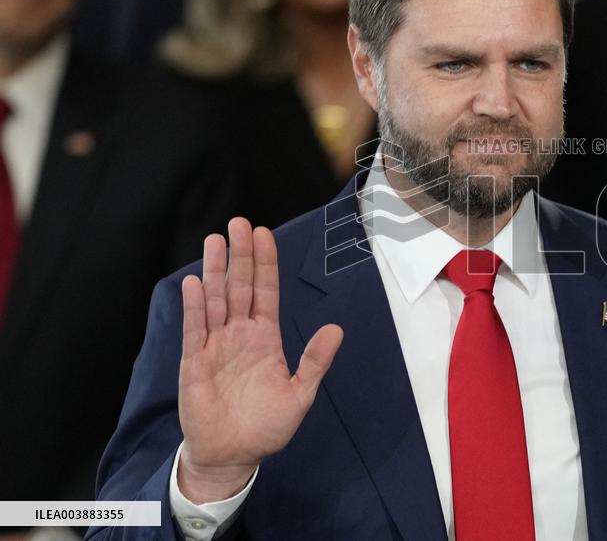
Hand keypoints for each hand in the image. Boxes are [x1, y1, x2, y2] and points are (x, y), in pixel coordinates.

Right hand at [177, 218, 342, 502]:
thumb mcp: (300, 394)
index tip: (263, 234)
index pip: (265, 292)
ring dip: (215, 271)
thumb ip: (315, 361)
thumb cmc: (265, 427)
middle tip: (239, 223)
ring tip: (215, 241)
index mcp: (265, 338)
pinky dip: (195, 307)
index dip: (264, 263)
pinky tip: (195, 283)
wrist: (232, 457)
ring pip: (215, 301)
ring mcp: (215, 346)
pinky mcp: (195, 363)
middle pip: (239, 287)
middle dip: (240, 256)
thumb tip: (336, 329)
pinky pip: (195, 329)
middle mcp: (239, 335)